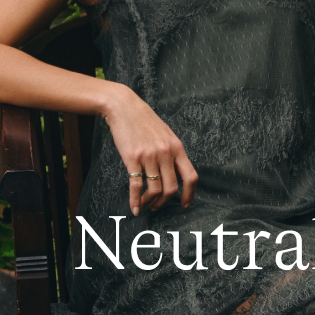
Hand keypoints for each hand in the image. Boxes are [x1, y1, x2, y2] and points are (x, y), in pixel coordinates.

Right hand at [101, 85, 197, 216]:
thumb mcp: (166, 135)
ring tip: (145, 204)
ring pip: (155, 190)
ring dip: (150, 202)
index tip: (184, 204)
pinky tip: (134, 208)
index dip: (189, 194)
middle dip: (164, 202)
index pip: (191, 177)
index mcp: (177, 148)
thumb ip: (173, 153)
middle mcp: (166, 153)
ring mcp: (149, 156)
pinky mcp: (133, 158)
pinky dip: (135, 200)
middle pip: (172, 188)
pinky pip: (136, 186)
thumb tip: (177, 173)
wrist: (124, 107)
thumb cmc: (144, 121)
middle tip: (157, 207)